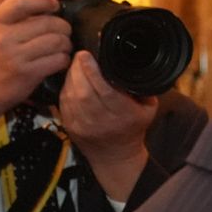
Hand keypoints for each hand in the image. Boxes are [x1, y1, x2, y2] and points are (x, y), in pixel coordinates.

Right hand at [0, 0, 71, 136]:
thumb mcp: (3, 29)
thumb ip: (28, 9)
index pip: (22, 1)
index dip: (44, 0)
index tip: (54, 6)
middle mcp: (4, 37)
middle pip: (48, 23)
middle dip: (63, 27)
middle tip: (63, 33)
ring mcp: (15, 56)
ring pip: (57, 41)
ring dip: (66, 44)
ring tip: (62, 47)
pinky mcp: (27, 73)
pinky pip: (58, 60)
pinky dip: (64, 59)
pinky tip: (58, 60)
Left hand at [56, 52, 156, 201]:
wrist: (116, 156)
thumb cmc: (133, 129)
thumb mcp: (148, 108)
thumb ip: (141, 88)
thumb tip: (127, 65)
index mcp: (123, 115)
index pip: (104, 91)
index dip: (92, 72)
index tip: (86, 56)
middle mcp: (101, 121)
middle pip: (83, 91)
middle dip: (78, 69)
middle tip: (80, 55)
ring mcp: (82, 124)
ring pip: (71, 94)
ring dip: (71, 76)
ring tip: (77, 65)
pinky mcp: (69, 125)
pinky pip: (63, 101)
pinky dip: (66, 87)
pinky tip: (72, 80)